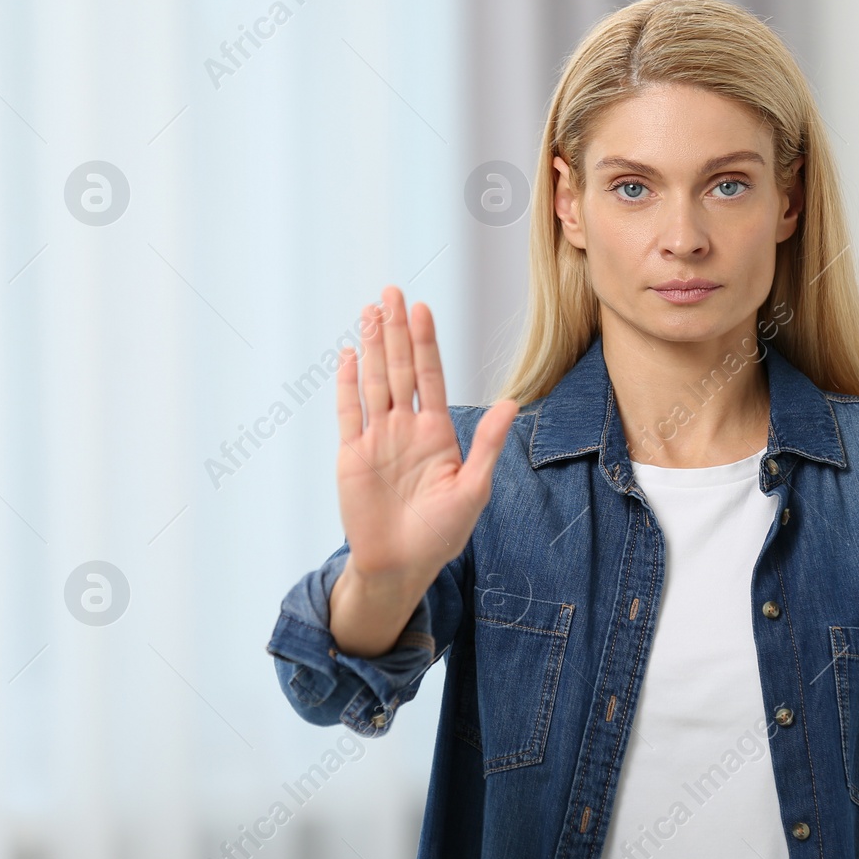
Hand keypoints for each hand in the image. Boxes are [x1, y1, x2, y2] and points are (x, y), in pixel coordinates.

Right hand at [328, 285, 517, 655]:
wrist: (401, 566)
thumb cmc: (443, 533)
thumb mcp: (473, 488)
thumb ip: (488, 444)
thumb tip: (511, 402)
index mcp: (437, 432)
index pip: (430, 376)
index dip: (424, 342)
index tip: (422, 309)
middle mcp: (406, 428)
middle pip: (398, 369)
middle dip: (395, 331)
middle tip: (391, 292)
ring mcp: (377, 439)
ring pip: (373, 382)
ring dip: (370, 347)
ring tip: (369, 311)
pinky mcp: (352, 456)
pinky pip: (349, 413)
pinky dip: (347, 384)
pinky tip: (348, 356)